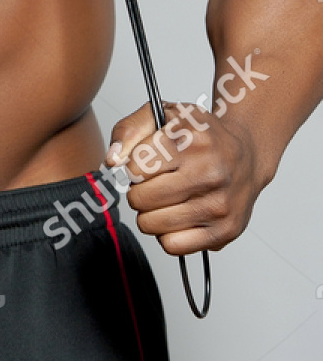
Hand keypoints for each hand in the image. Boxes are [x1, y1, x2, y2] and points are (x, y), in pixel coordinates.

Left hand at [106, 100, 265, 255]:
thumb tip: (113, 161)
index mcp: (191, 139)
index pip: (135, 169)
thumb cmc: (201, 137)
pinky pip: (173, 246)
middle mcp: (209, 171)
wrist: (248, 156)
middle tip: (155, 184)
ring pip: (152, 224)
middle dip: (139, 192)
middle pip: (140, 199)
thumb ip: (129, 130)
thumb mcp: (164, 115)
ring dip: (150, 214)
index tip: (147, 165)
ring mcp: (219, 204)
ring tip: (166, 200)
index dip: (134, 168)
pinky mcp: (225, 231)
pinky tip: (179, 217)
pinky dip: (168, 235)